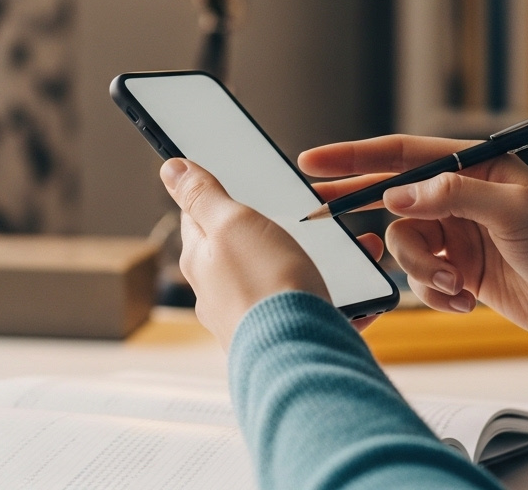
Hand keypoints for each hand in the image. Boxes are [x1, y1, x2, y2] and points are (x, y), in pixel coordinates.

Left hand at [161, 158, 386, 347]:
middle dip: (272, 230)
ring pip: (283, 280)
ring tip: (348, 251)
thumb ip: (203, 194)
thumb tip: (170, 168)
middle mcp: (221, 293)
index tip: (233, 182)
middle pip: (243, 249)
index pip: (198, 216)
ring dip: (312, 264)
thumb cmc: (265, 288)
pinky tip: (356, 295)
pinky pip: (312, 310)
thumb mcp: (231, 223)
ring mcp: (253, 318)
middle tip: (302, 218)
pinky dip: (335, 298)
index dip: (215, 194)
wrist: (300, 358)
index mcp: (202, 261)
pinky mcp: (286, 338)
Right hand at [300, 135, 527, 351]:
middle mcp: (462, 197)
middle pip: (393, 199)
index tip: (314, 161)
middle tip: (317, 212)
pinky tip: (466, 302)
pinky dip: (435, 294)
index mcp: (477, 166)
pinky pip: (422, 280)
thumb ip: (453, 196)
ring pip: (405, 247)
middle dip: (361, 210)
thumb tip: (398, 194)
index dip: (355, 156)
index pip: (404, 154)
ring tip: (455, 287)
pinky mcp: (461, 273)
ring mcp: (460, 236)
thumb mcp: (515, 213)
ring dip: (421, 271)